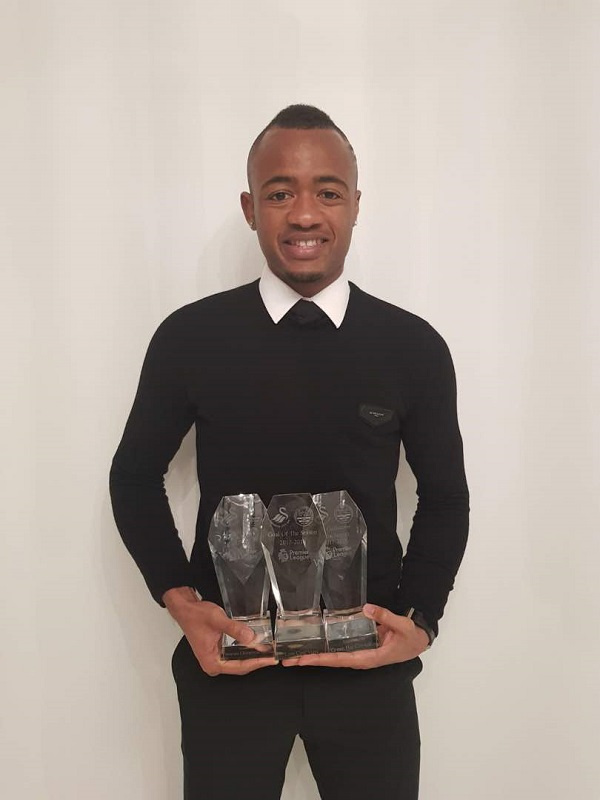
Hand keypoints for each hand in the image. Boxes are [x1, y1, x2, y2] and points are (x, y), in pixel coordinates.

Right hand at [163, 587, 276, 676]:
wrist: (184, 608)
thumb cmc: (194, 615)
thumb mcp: (217, 620)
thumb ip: (235, 629)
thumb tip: (251, 638)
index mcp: (211, 662)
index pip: (240, 667)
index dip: (257, 663)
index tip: (270, 659)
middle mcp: (213, 663)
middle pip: (241, 666)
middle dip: (257, 660)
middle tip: (273, 655)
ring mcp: (216, 657)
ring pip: (239, 659)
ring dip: (253, 654)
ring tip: (268, 650)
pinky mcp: (218, 650)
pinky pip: (235, 652)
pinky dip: (246, 648)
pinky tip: (256, 644)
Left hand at [281, 603, 429, 669]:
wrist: (417, 641)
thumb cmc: (410, 636)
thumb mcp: (402, 625)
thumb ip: (385, 616)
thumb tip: (367, 609)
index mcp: (369, 657)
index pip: (341, 659)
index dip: (321, 659)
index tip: (303, 660)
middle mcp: (361, 658)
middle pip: (331, 661)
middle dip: (310, 661)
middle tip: (288, 660)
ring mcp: (359, 654)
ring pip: (333, 658)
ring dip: (314, 657)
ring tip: (294, 656)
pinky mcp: (360, 648)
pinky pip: (339, 651)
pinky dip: (325, 650)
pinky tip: (313, 647)